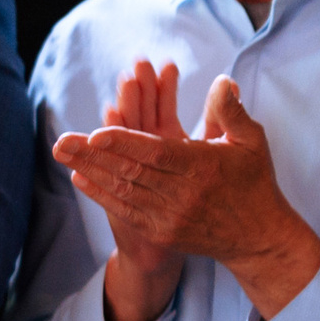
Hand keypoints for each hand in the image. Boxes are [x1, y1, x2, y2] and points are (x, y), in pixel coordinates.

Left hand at [53, 75, 319, 320]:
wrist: (258, 239)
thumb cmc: (254, 183)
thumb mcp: (252, 143)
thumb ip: (231, 112)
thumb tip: (222, 81)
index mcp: (204, 168)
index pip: (157, 154)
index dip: (124, 143)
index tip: (96, 133)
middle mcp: (184, 195)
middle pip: (131, 172)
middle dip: (92, 155)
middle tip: (62, 140)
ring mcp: (171, 217)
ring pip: (122, 190)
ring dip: (90, 171)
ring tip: (64, 154)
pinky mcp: (163, 233)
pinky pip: (125, 210)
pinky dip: (101, 194)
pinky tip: (81, 178)